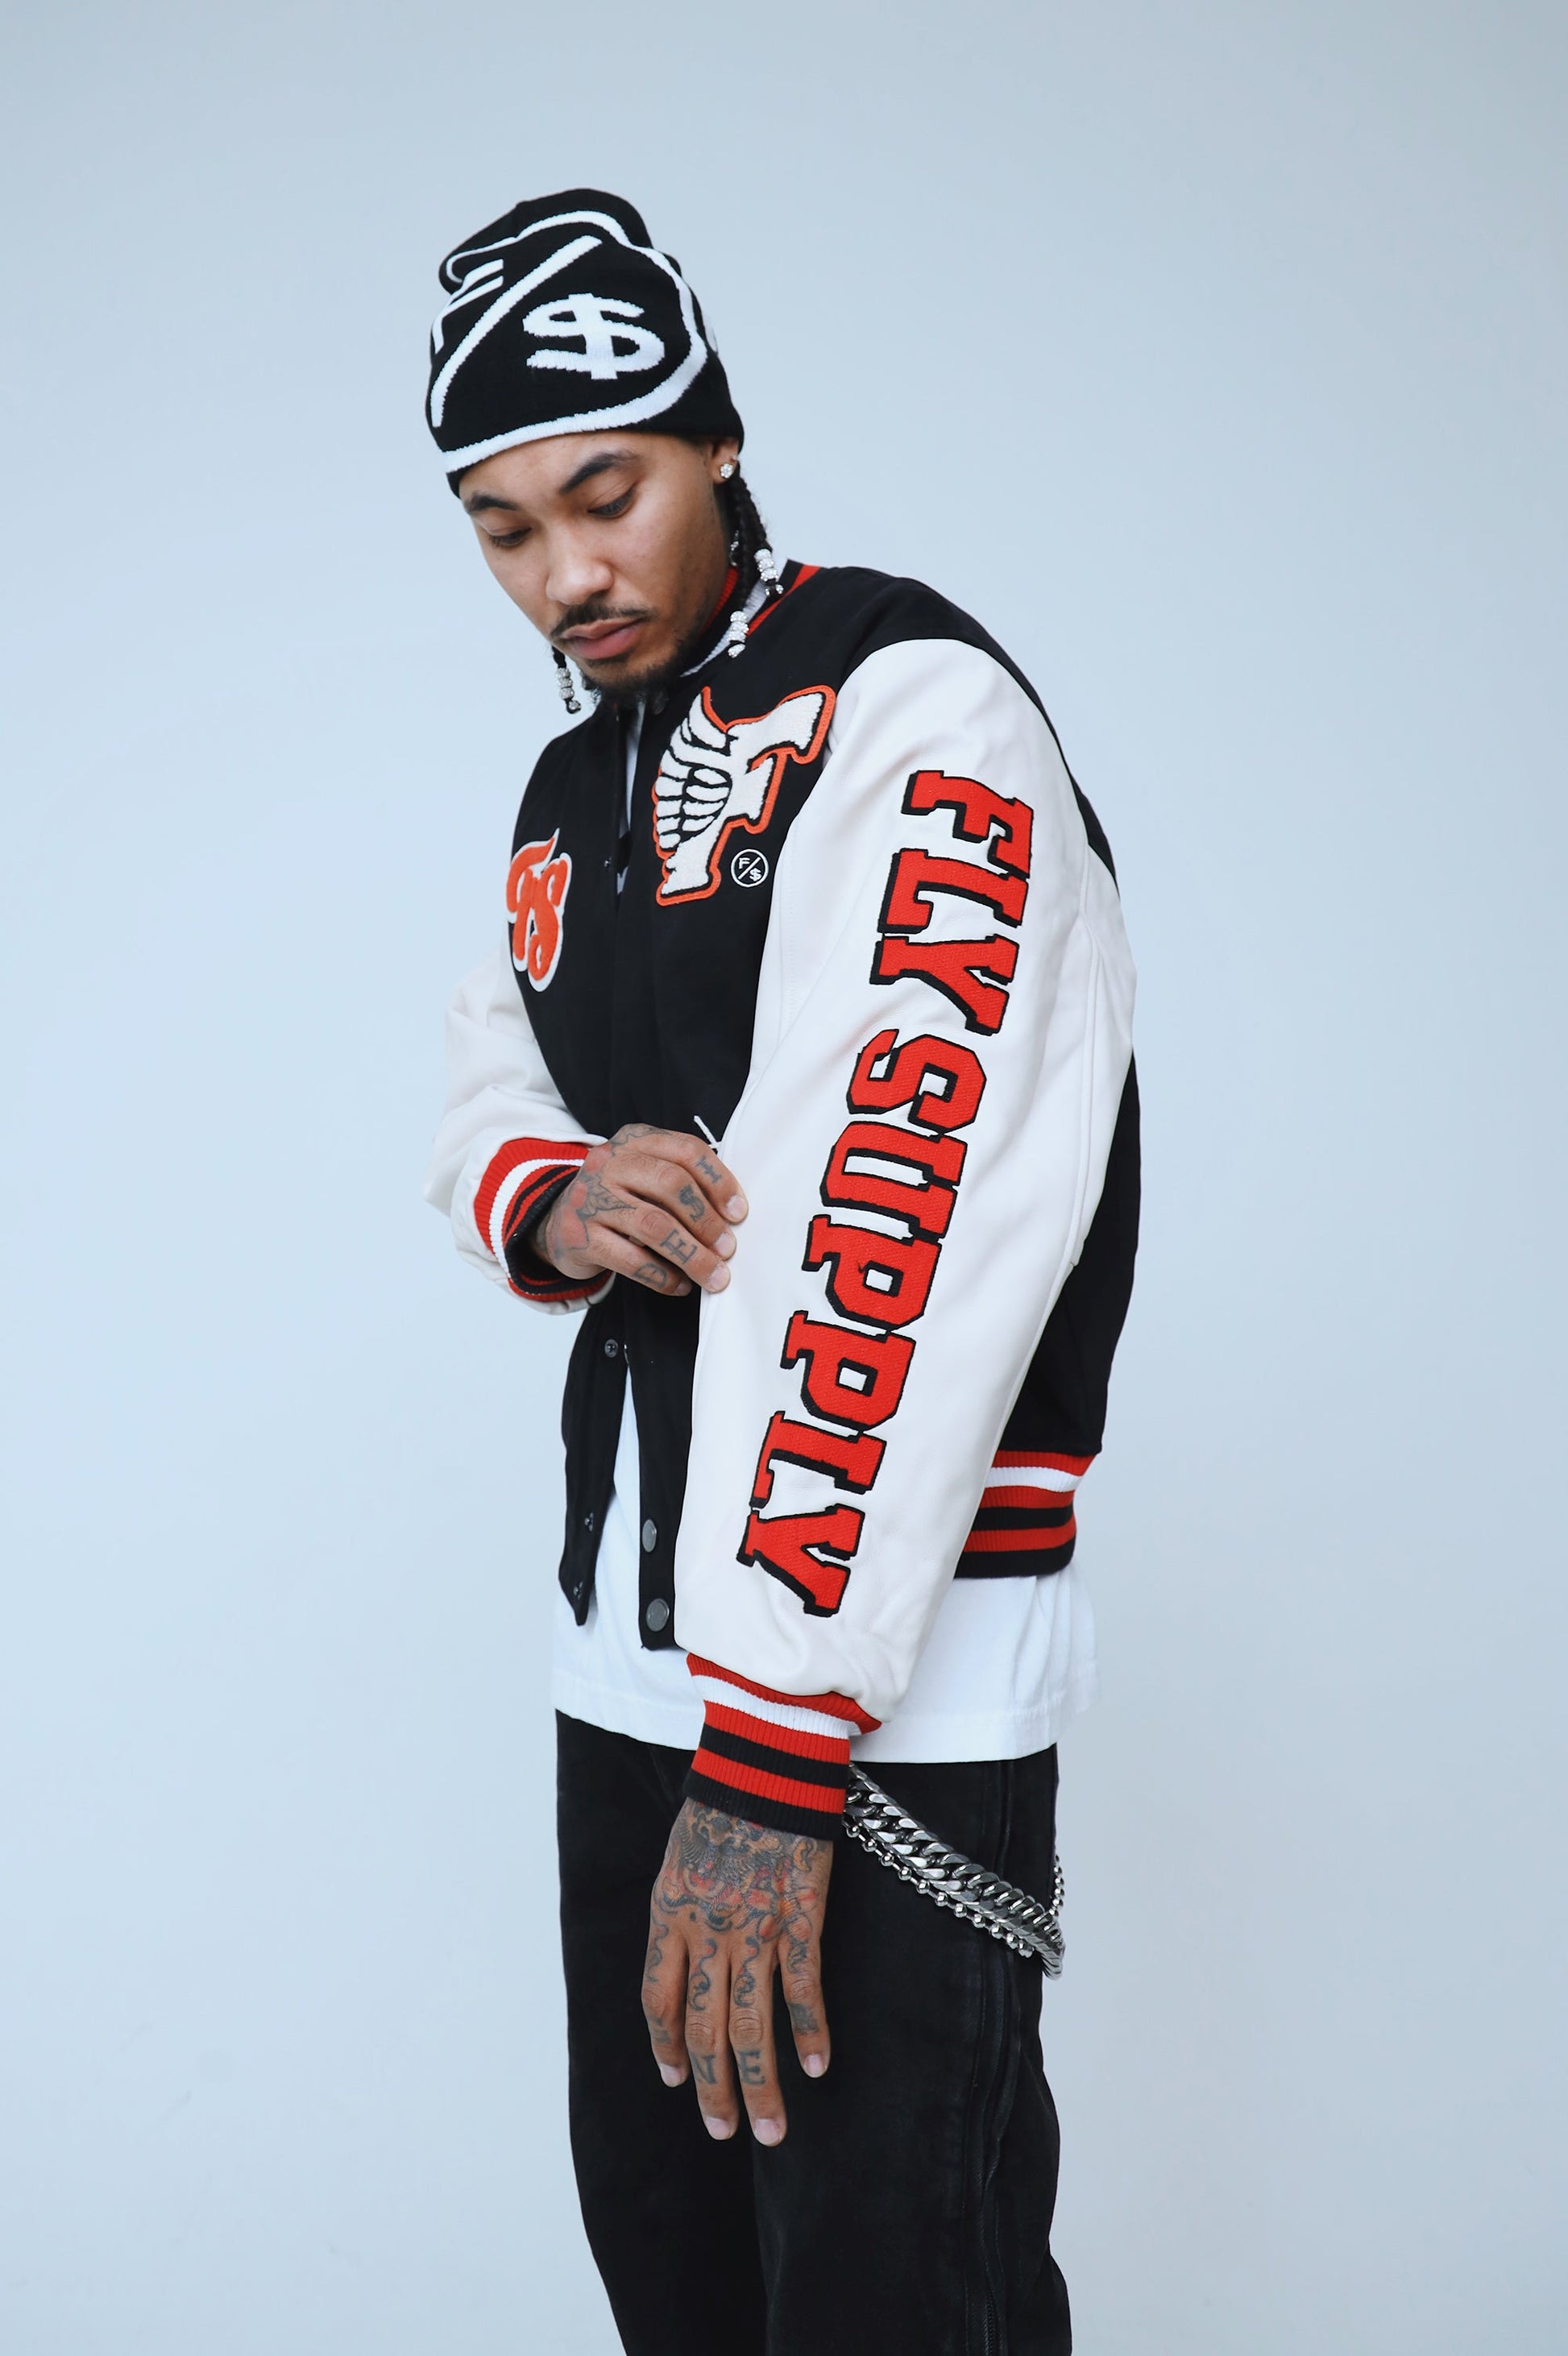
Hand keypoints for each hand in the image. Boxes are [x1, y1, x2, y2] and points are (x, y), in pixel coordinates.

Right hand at [536, 1124, 746, 1297]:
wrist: (557, 1223)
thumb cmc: (619, 1198)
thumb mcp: (643, 1174)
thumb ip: (681, 1180)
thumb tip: (733, 1216)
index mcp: (634, 1139)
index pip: (686, 1151)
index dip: (718, 1182)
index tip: (739, 1213)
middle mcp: (609, 1162)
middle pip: (671, 1184)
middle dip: (706, 1221)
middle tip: (728, 1249)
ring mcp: (591, 1198)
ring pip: (654, 1225)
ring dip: (692, 1254)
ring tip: (714, 1275)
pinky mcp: (579, 1237)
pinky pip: (631, 1260)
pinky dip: (663, 1276)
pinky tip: (680, 1285)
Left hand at [642, 1800, 831, 2145]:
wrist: (766, 1761)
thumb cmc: (723, 1802)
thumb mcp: (679, 1859)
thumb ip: (679, 1914)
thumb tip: (684, 1966)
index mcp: (669, 1913)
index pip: (657, 2001)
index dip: (667, 2047)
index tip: (677, 2081)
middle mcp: (706, 1930)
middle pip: (703, 2028)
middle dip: (713, 2089)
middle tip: (724, 2131)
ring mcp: (755, 1928)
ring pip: (751, 2025)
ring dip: (760, 2085)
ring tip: (770, 2129)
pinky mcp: (800, 1918)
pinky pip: (804, 1988)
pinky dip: (811, 2032)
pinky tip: (819, 2067)